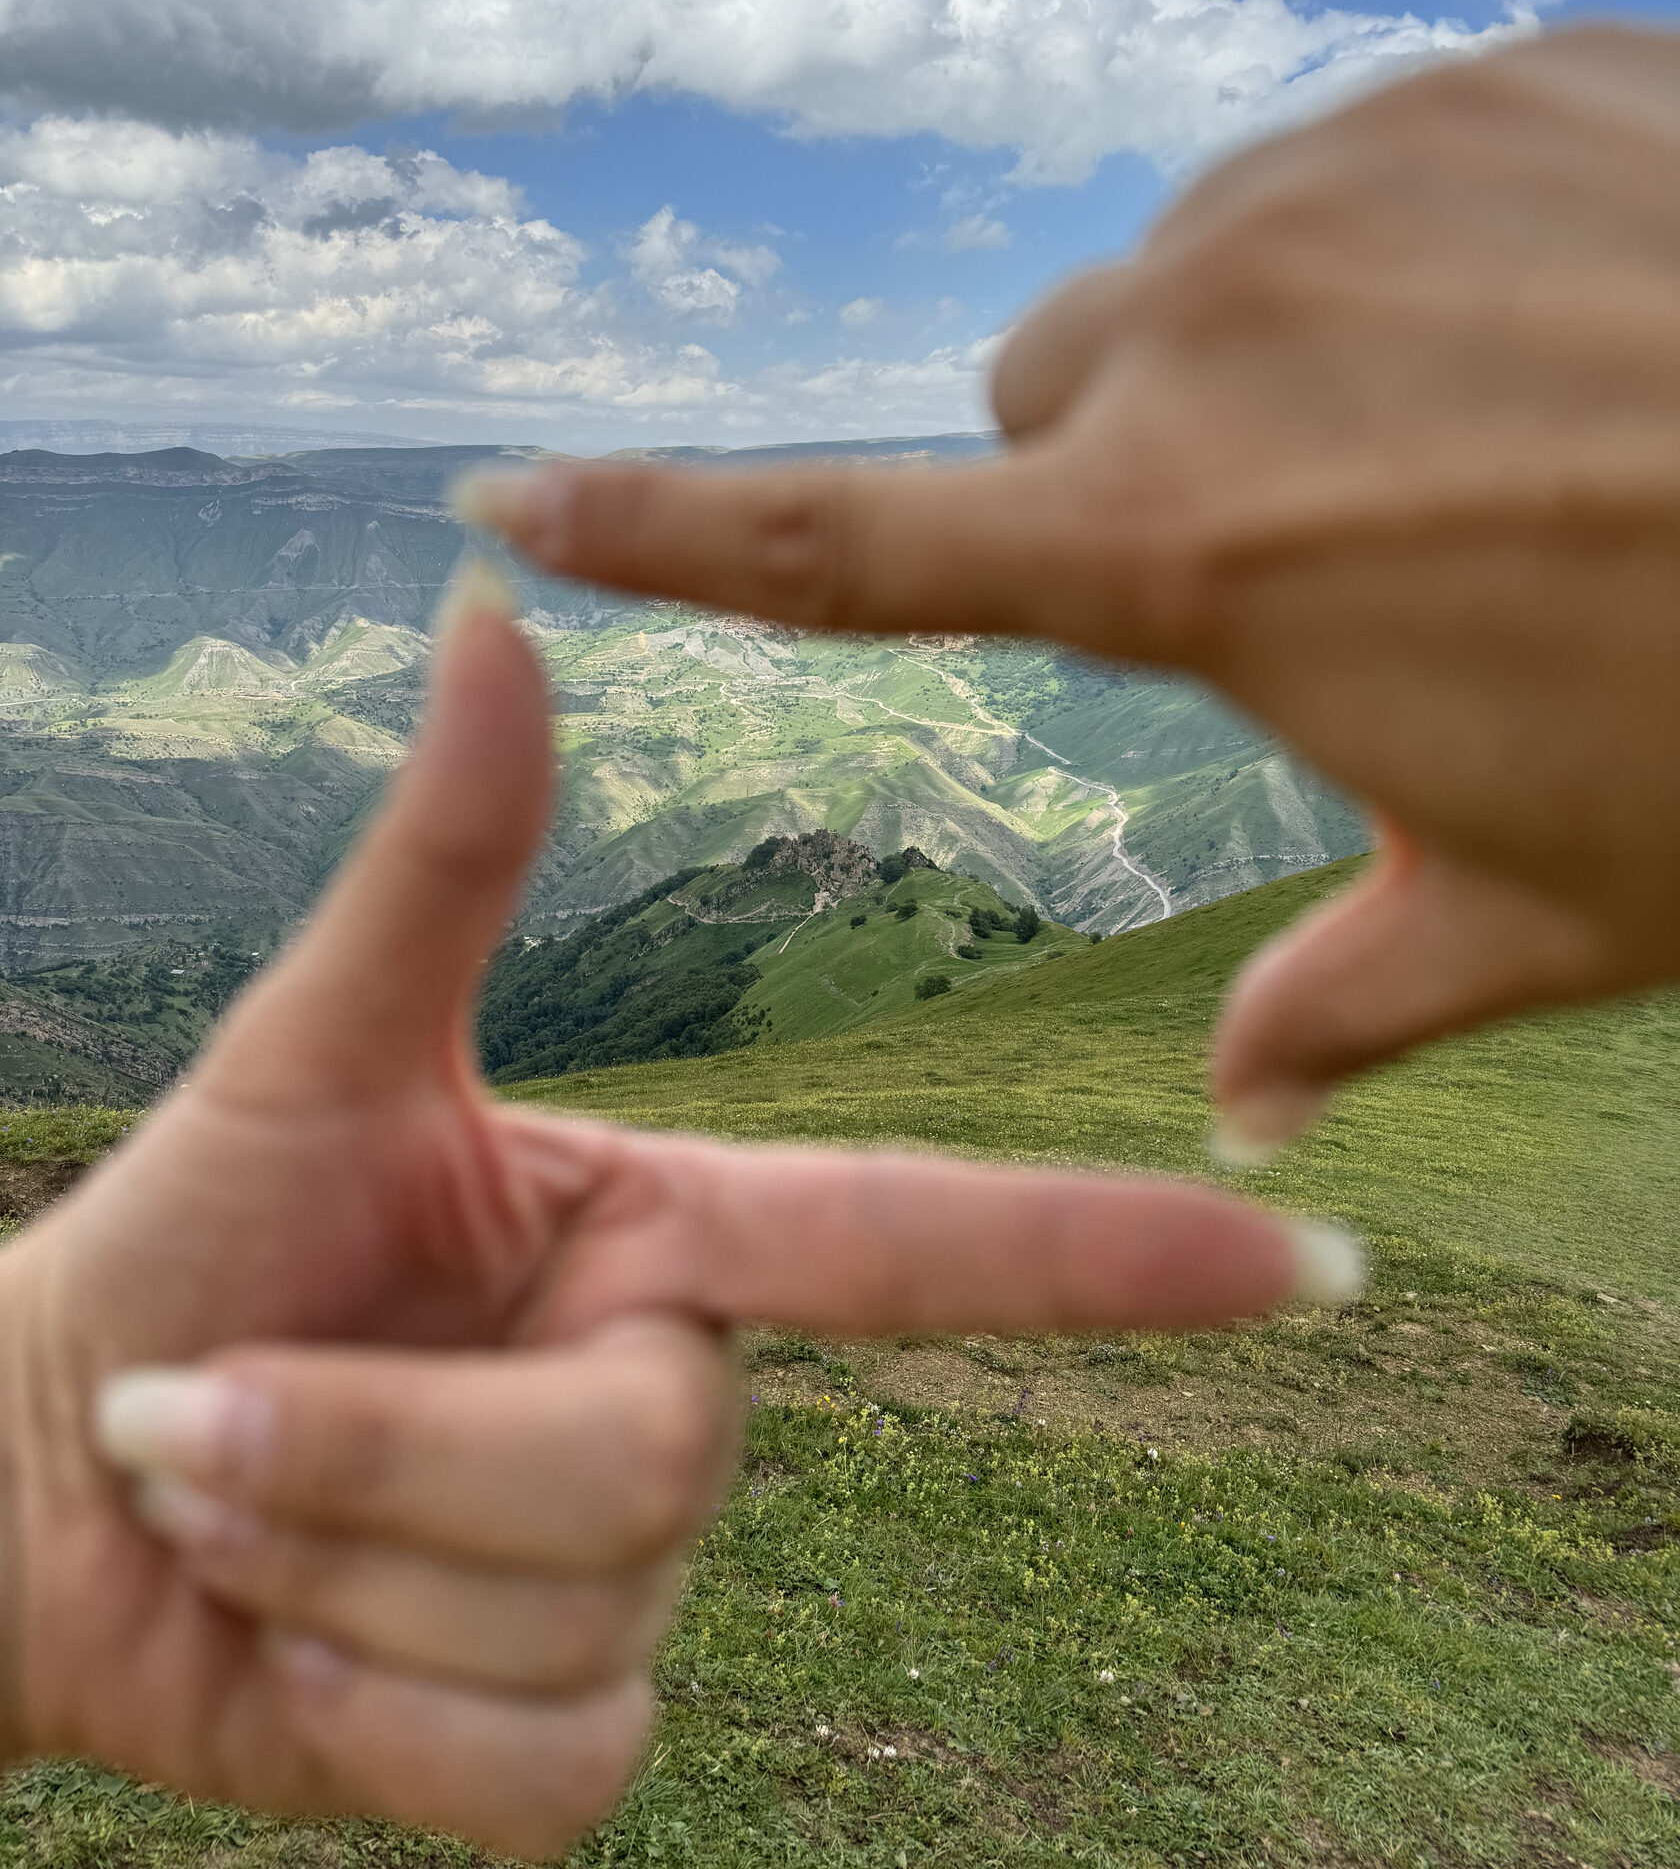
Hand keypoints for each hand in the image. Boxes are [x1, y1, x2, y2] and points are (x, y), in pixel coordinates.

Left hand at [0, 568, 1343, 1858]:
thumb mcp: (317, 1048)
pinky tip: (286, 1653)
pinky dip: (363, 1715)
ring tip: (227, 1485)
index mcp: (664, 1237)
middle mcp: (678, 1405)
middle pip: (663, 1459)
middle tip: (212, 1405)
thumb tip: (492, 609)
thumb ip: (444, 853)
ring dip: (339, 1547)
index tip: (1305, 1259)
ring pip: (580, 1612)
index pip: (916, 1242)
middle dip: (394, 1438)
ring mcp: (623, 1594)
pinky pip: (535, 1766)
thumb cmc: (184, 1240)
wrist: (38, 1489)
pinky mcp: (549, 1750)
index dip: (1112, 1251)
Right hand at [455, 23, 1679, 1161]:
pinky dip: (1414, 250)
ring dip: (1274, 353)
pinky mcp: (1491, 72)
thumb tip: (1244, 1127)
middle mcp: (1217, 329)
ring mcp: (1351, 172)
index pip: (844, 548)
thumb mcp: (1553, 906)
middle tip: (1297, 550)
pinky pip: (1365, 171)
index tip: (510, 495)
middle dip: (1113, 467)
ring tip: (1486, 439)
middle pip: (1046, 387)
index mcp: (1184, 549)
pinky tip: (1582, 326)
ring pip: (1203, 269)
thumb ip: (1355, 1002)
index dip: (665, 534)